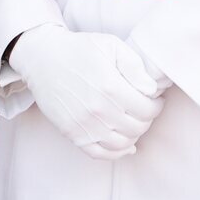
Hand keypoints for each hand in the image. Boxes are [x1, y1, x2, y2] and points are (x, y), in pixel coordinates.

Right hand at [8, 25, 165, 159]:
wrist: (42, 59)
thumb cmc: (78, 49)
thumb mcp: (110, 45)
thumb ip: (135, 66)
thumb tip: (151, 90)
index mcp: (111, 87)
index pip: (148, 109)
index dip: (156, 105)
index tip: (154, 100)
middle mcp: (99, 110)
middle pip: (138, 127)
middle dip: (147, 119)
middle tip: (144, 109)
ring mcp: (85, 125)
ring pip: (123, 143)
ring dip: (134, 135)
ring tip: (133, 122)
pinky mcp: (72, 133)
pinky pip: (100, 153)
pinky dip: (117, 153)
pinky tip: (125, 144)